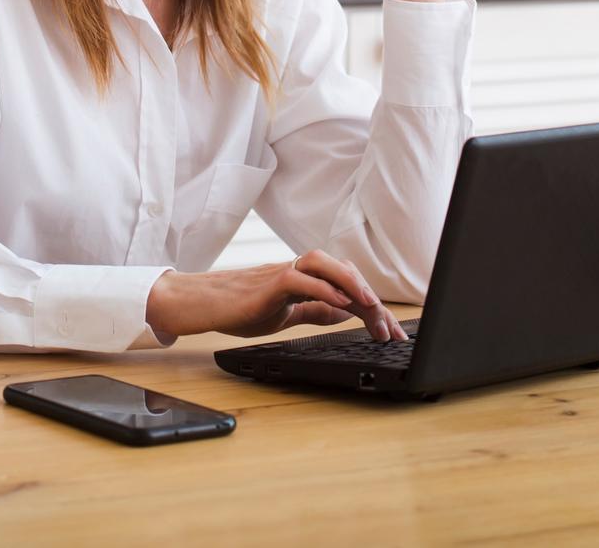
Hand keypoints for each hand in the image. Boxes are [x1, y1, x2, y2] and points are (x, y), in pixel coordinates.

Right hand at [145, 250, 406, 341]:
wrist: (206, 304)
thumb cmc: (241, 305)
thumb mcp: (288, 313)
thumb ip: (316, 309)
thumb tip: (345, 313)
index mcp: (307, 279)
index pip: (348, 288)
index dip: (374, 310)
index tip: (392, 333)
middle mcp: (300, 271)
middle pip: (345, 273)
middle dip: (372, 301)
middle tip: (389, 329)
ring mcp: (286, 273)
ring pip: (326, 265)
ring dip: (353, 283)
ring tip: (373, 306)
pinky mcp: (271, 281)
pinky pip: (302, 279)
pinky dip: (324, 288)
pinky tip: (341, 302)